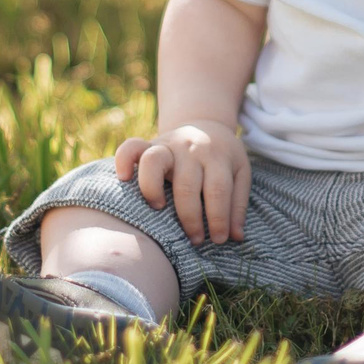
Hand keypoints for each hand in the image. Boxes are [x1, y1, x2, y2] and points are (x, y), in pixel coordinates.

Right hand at [113, 120, 249, 243]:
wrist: (207, 123)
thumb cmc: (223, 157)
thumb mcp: (239, 172)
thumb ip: (237, 203)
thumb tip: (236, 237)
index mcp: (217, 156)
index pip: (218, 190)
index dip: (218, 218)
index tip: (218, 240)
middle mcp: (191, 148)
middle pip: (186, 184)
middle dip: (190, 217)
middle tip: (195, 240)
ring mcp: (168, 144)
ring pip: (154, 161)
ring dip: (153, 188)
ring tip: (158, 209)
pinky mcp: (148, 144)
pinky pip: (130, 147)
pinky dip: (123, 160)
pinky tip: (124, 178)